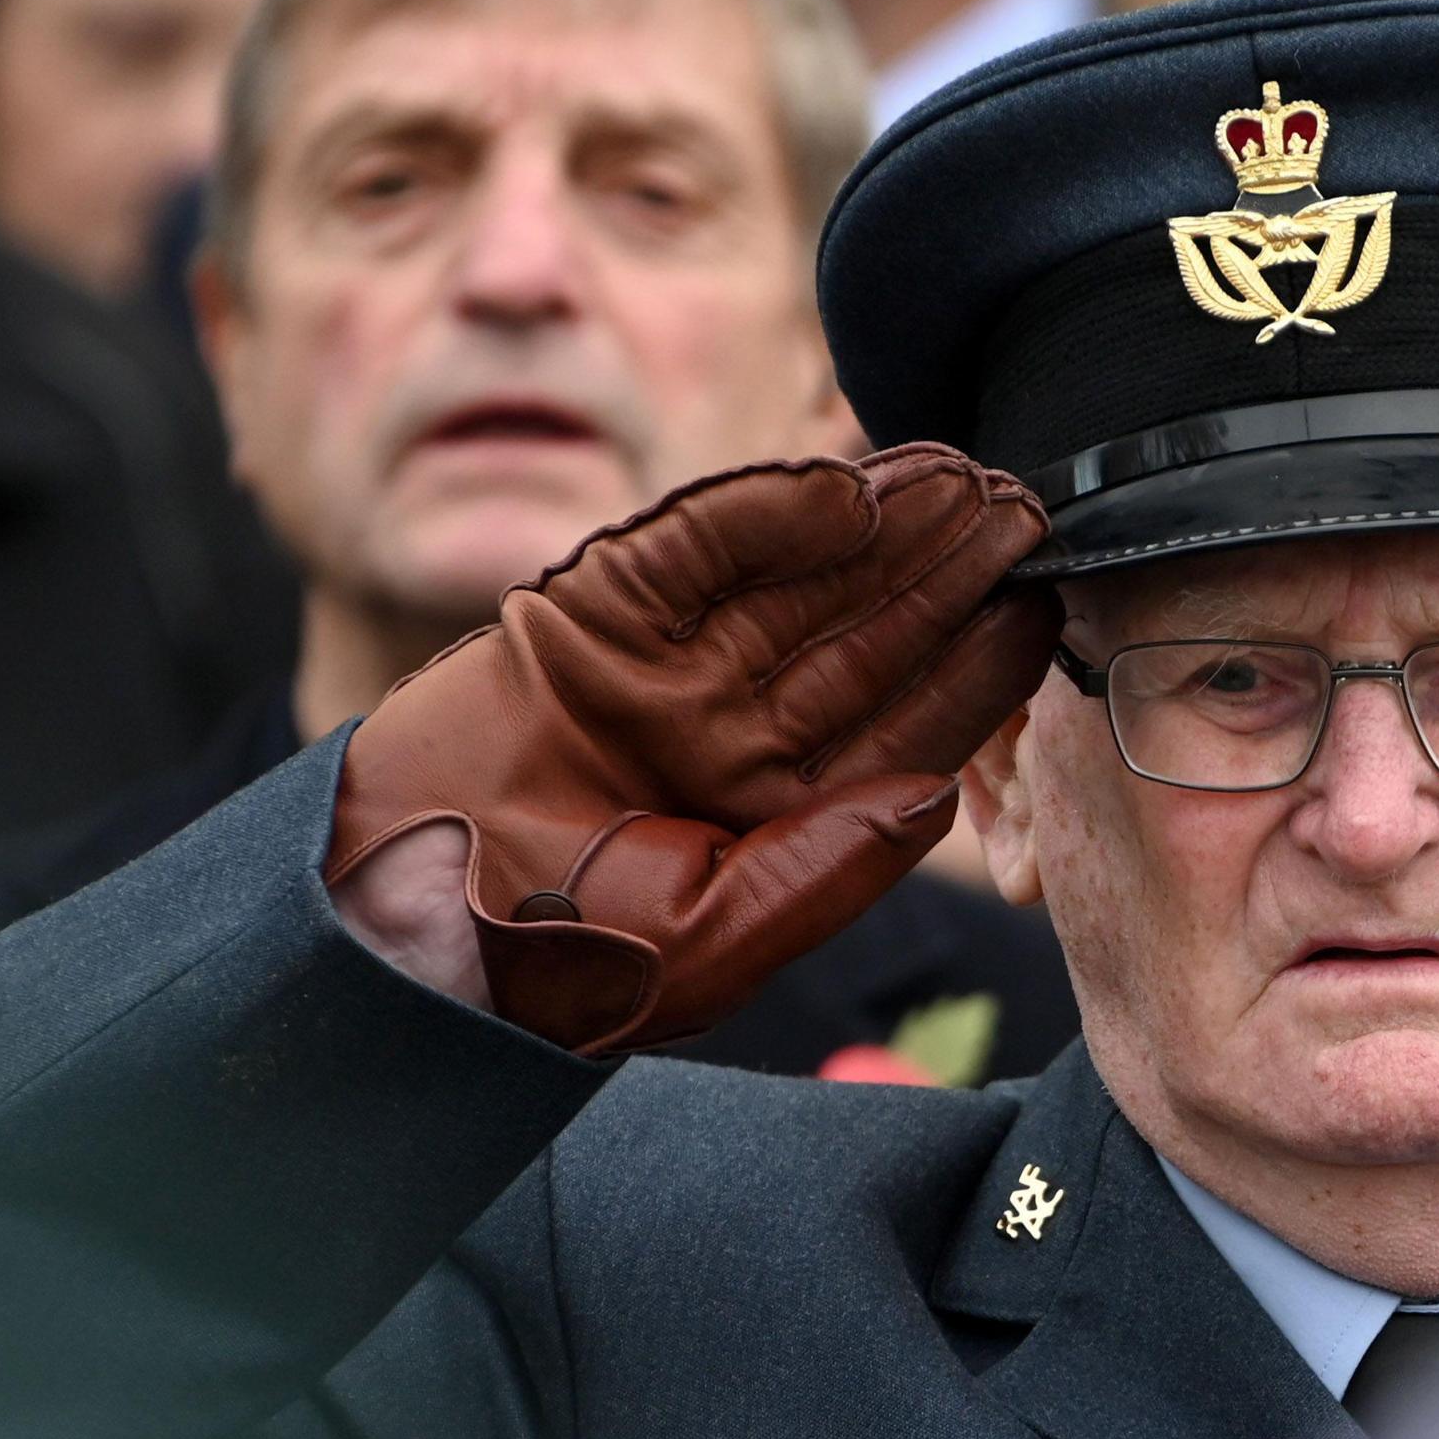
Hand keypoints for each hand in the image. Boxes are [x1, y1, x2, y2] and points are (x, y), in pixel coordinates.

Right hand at [325, 446, 1057, 1053]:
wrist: (392, 923)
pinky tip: (846, 485)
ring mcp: (665, 666)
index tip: (1046, 608)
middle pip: (862, 635)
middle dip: (943, 571)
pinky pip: (695, 549)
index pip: (902, 726)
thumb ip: (827, 870)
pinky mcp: (593, 612)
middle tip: (1025, 506)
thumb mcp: (710, 944)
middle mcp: (729, 730)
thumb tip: (938, 797)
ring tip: (959, 474)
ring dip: (877, 523)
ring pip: (795, 579)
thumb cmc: (546, 964)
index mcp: (771, 812)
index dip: (976, 666)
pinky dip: (767, 512)